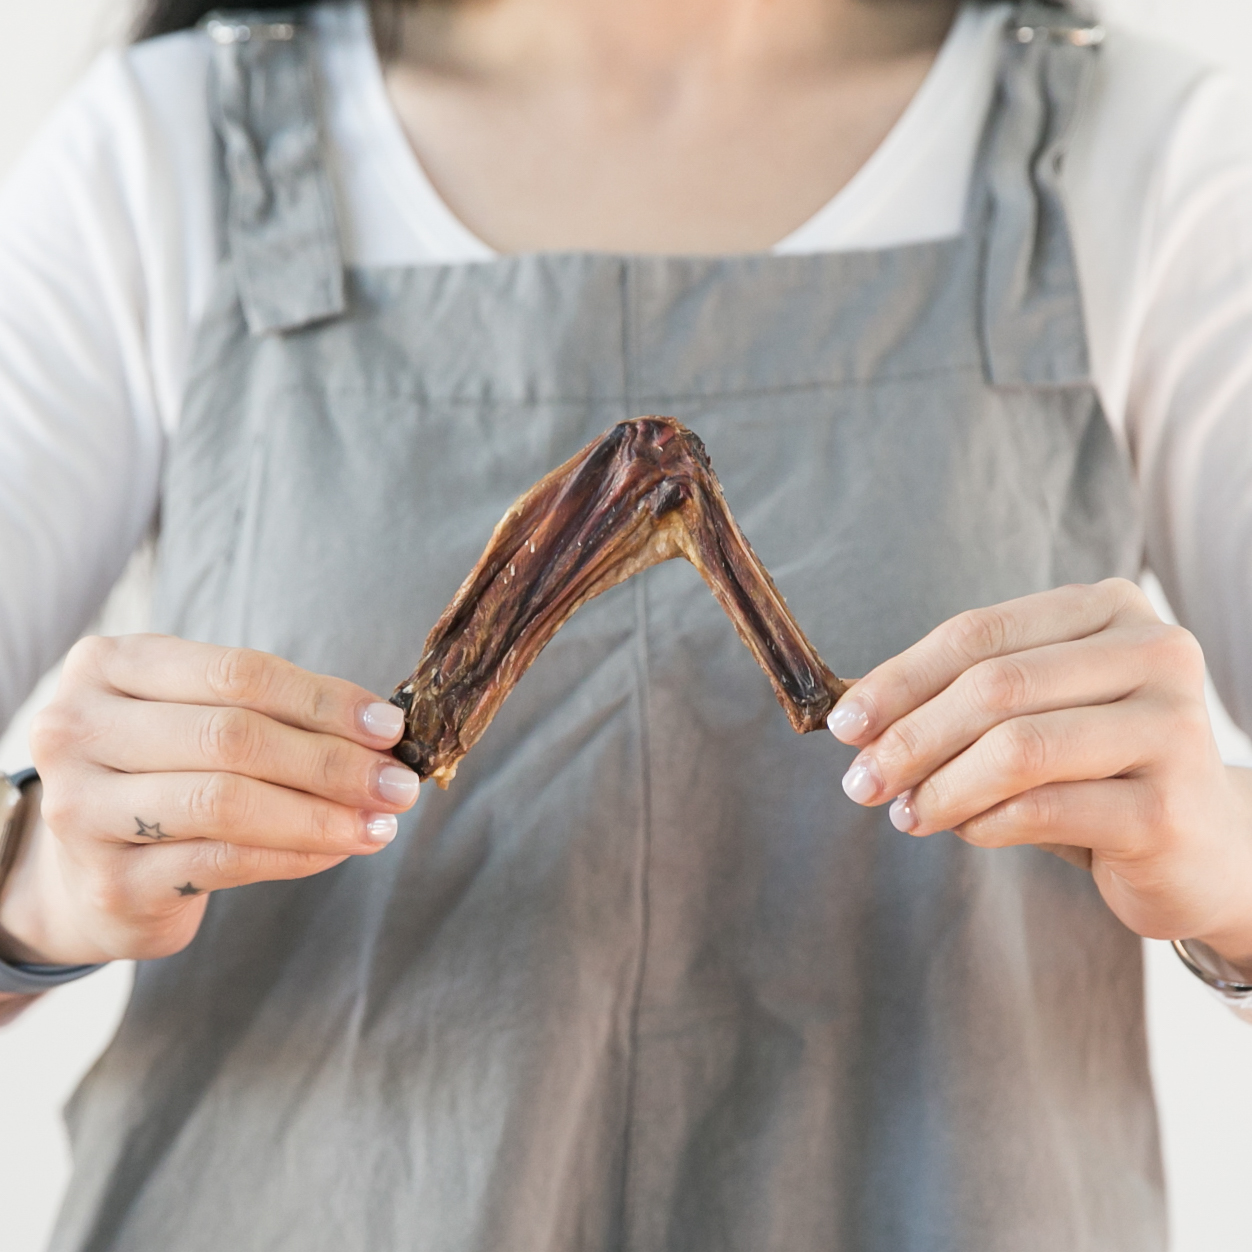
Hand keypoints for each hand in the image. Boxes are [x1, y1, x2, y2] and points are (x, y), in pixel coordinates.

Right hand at [0, 635, 419, 965]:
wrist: (85, 877)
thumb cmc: (164, 775)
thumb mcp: (198, 719)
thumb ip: (273, 712)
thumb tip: (383, 731)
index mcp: (109, 665)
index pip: (239, 673)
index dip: (324, 701)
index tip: (390, 728)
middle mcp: (78, 729)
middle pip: (233, 736)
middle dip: (332, 761)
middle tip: (399, 785)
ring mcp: (83, 809)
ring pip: (227, 801)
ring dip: (322, 813)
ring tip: (381, 823)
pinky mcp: (109, 881)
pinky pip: (224, 862)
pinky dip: (295, 854)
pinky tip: (338, 849)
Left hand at [828, 579, 1251, 973]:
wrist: (1203, 850)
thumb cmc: (1097, 772)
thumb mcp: (1033, 716)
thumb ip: (961, 700)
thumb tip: (855, 717)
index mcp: (1109, 610)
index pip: (978, 634)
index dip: (899, 679)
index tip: (844, 724)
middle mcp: (1154, 652)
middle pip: (995, 686)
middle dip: (909, 737)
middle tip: (859, 782)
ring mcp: (1172, 728)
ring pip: (1018, 748)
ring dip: (940, 786)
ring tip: (903, 813)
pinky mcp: (1170, 807)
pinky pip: (1044, 809)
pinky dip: (984, 823)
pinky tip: (962, 830)